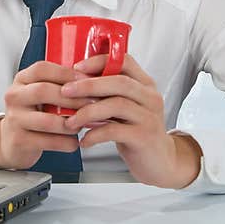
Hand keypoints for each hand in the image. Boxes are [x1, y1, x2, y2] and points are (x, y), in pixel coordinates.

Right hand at [0, 61, 96, 169]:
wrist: (13, 141)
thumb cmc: (33, 114)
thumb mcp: (40, 94)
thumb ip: (59, 84)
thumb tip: (91, 78)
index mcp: (22, 80)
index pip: (41, 69)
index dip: (65, 73)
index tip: (86, 80)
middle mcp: (14, 96)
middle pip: (43, 91)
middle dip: (72, 99)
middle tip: (92, 104)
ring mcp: (14, 119)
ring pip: (48, 121)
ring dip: (71, 124)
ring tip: (81, 125)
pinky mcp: (19, 140)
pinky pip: (49, 142)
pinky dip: (66, 142)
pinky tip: (73, 141)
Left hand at [60, 53, 202, 188]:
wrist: (159, 162)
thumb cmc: (136, 131)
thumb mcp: (124, 107)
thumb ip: (108, 93)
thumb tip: (74, 81)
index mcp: (144, 85)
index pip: (124, 61)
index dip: (99, 61)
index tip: (76, 68)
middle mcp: (150, 97)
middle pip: (119, 82)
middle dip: (88, 85)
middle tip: (65, 91)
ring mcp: (149, 117)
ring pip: (116, 105)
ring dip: (87, 111)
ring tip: (70, 121)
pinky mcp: (144, 137)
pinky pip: (115, 131)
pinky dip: (94, 134)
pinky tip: (84, 140)